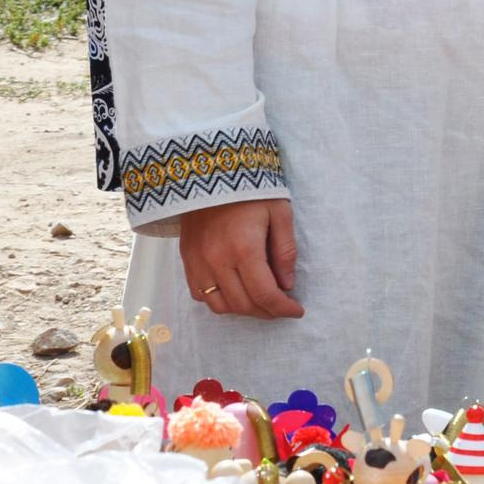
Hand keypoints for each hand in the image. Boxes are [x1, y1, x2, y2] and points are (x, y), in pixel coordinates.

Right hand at [179, 200, 302, 319]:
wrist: (210, 171)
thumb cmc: (251, 190)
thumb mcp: (280, 213)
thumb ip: (285, 251)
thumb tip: (287, 284)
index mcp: (244, 248)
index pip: (264, 293)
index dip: (283, 308)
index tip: (297, 311)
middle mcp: (217, 261)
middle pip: (243, 304)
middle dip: (267, 312)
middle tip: (282, 308)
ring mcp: (198, 263)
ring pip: (220, 305)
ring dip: (243, 310)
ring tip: (261, 302)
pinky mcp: (187, 260)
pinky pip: (200, 295)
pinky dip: (220, 301)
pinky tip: (236, 292)